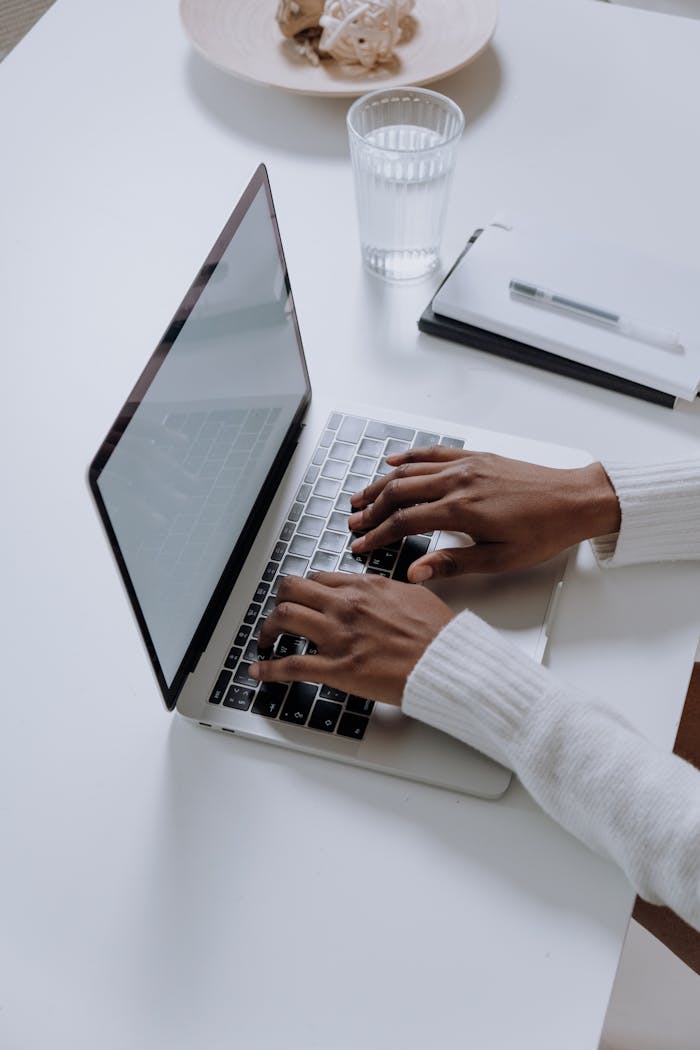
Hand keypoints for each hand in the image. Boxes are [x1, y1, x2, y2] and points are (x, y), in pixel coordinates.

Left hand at [250, 572, 453, 705]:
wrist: (447, 662)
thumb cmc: (438, 634)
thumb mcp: (413, 594)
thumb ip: (386, 590)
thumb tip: (376, 592)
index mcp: (364, 587)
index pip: (318, 578)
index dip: (304, 589)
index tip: (300, 599)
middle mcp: (346, 605)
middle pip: (292, 589)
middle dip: (278, 601)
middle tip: (277, 615)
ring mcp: (338, 636)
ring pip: (284, 618)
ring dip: (268, 629)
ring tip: (267, 640)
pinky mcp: (337, 668)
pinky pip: (291, 665)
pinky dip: (268, 668)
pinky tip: (259, 671)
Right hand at [347, 447, 620, 580]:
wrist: (575, 500)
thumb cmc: (543, 531)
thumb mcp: (499, 560)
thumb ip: (452, 564)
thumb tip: (415, 573)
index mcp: (461, 511)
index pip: (404, 522)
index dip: (377, 535)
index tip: (361, 545)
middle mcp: (458, 482)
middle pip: (398, 492)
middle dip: (371, 509)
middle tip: (353, 522)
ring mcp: (466, 465)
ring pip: (409, 470)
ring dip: (381, 483)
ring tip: (361, 497)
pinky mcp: (476, 457)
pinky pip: (432, 453)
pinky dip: (408, 457)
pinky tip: (392, 461)